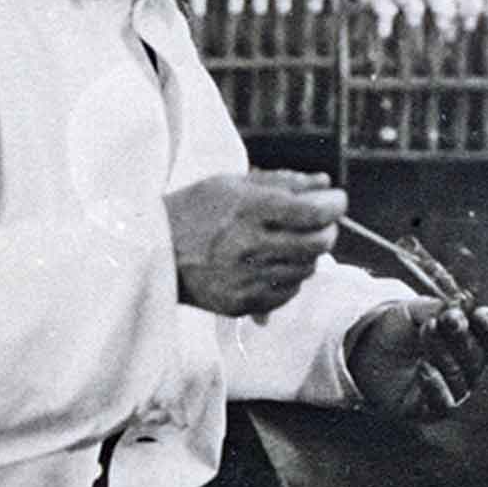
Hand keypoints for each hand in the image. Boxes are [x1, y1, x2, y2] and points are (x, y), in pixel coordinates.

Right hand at [164, 169, 346, 316]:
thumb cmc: (194, 210)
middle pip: (317, 244)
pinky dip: (289, 279)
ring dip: (308, 255)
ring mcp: (245, 279)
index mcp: (248, 210)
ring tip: (290, 242)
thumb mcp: (233, 184)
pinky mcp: (240, 304)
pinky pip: (286, 294)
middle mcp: (249, 246)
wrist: (151, 251)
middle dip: (328, 230)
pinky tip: (272, 264)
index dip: (334, 205)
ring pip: (306, 270)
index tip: (336, 200)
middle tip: (321, 222)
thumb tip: (324, 184)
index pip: (314, 212)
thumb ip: (283, 182)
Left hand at [345, 297, 487, 420]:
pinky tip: (423, 367)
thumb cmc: (401, 329)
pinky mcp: (429, 410)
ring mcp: (451, 392)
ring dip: (443, 353)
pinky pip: (444, 406)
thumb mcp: (417, 310)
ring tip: (425, 331)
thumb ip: (438, 308)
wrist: (368, 351)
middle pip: (478, 357)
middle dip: (460, 335)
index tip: (479, 314)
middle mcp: (467, 370)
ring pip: (460, 379)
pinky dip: (436, 386)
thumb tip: (457, 313)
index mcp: (472, 343)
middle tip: (439, 320)